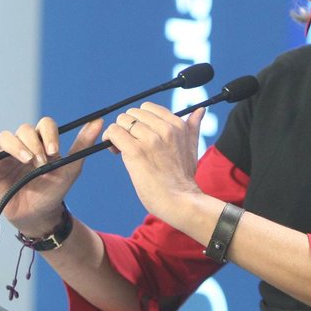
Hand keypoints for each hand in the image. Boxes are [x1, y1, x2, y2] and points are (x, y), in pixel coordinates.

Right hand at [0, 117, 103, 235]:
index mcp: (42, 141)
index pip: (44, 125)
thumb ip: (83, 144)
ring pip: (5, 137)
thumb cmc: (55, 190)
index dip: (48, 134)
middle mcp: (24, 145)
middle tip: (40, 162)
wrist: (40, 216)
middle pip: (24, 129)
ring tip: (26, 161)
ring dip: (15, 146)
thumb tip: (100, 120)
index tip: (54, 151)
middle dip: (33, 143)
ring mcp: (7, 156)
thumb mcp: (71, 169)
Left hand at [104, 102, 205, 223]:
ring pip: (122, 121)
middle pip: (133, 113)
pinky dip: (110, 139)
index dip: (140, 121)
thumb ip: (193, 127)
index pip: (148, 108)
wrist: (181, 201)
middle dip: (127, 126)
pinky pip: (114, 132)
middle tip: (128, 144)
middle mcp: (164, 128)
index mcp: (177, 125)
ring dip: (118, 134)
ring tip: (122, 149)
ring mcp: (150, 139)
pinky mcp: (136, 151)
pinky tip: (115, 150)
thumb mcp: (192, 147)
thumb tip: (200, 110)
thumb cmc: (184, 179)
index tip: (139, 136)